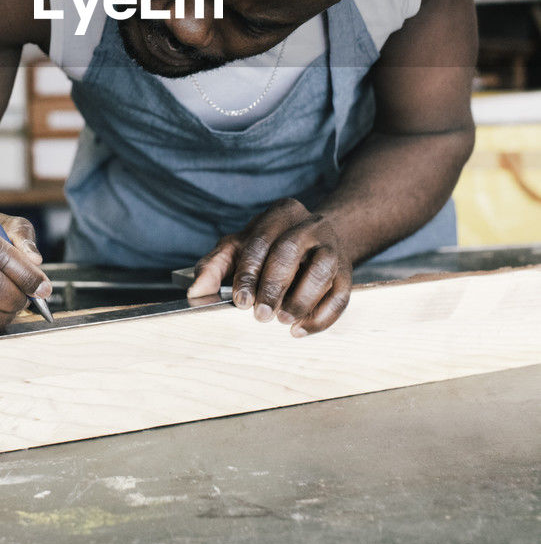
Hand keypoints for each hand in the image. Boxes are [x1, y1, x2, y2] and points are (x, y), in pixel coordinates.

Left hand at [188, 198, 351, 335]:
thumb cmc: (272, 247)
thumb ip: (215, 266)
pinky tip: (300, 330)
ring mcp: (333, 248)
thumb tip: (195, 292)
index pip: (262, 240)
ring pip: (321, 271)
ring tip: (282, 321)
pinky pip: (340, 296)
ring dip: (300, 300)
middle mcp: (310, 225)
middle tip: (260, 315)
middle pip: (290, 252)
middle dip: (273, 286)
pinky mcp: (348, 274)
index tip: (241, 300)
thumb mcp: (240, 247)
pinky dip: (321, 317)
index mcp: (281, 213)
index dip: (249, 271)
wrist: (318, 242)